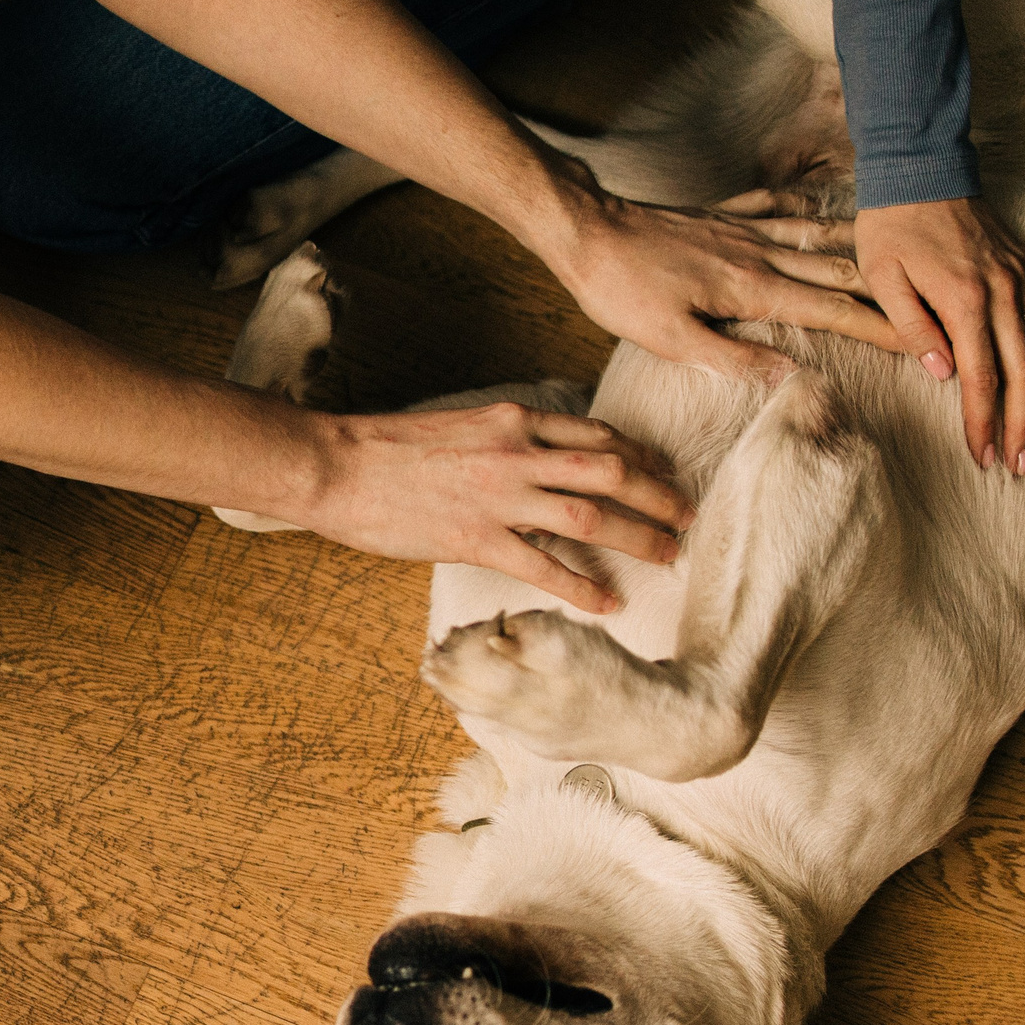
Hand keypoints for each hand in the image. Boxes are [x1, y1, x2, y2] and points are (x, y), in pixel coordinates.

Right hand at [296, 402, 693, 612]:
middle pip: (612, 469)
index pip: (596, 433)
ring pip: (592, 516)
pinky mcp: (476, 538)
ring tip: (668, 555)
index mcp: (513, 420)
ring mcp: (499, 496)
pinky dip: (584, 587)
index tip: (663, 473)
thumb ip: (505, 442)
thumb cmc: (386, 449)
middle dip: (659, 495)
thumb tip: (537, 468)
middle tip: (688, 517)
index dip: (641, 455)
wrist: (335, 465)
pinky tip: (608, 604)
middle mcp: (517, 452)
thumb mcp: (460, 426)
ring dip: (639, 538)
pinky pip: (545, 566)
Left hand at [522, 155, 903, 381]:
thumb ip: (733, 359)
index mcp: (753, 288)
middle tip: (933, 304)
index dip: (883, 328)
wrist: (586, 231)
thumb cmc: (621, 290)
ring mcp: (742, 230)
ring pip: (818, 236)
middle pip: (840, 271)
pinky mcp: (721, 216)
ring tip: (900, 252)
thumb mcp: (671, 339)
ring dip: (861, 247)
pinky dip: (807, 210)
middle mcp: (759, 253)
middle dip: (891, 291)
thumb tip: (792, 379)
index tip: (926, 343)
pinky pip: (776, 208)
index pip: (833, 311)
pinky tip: (820, 210)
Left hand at [854, 196, 1024, 474]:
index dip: (983, 420)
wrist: (920, 169)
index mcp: (963, 300)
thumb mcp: (884, 279)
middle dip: (1021, 423)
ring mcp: (1020, 278)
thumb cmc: (891, 227)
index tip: (984, 455)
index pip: (979, 377)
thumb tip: (943, 374)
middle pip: (1020, 372)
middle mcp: (1002, 292)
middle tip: (1017, 465)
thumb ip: (913, 329)